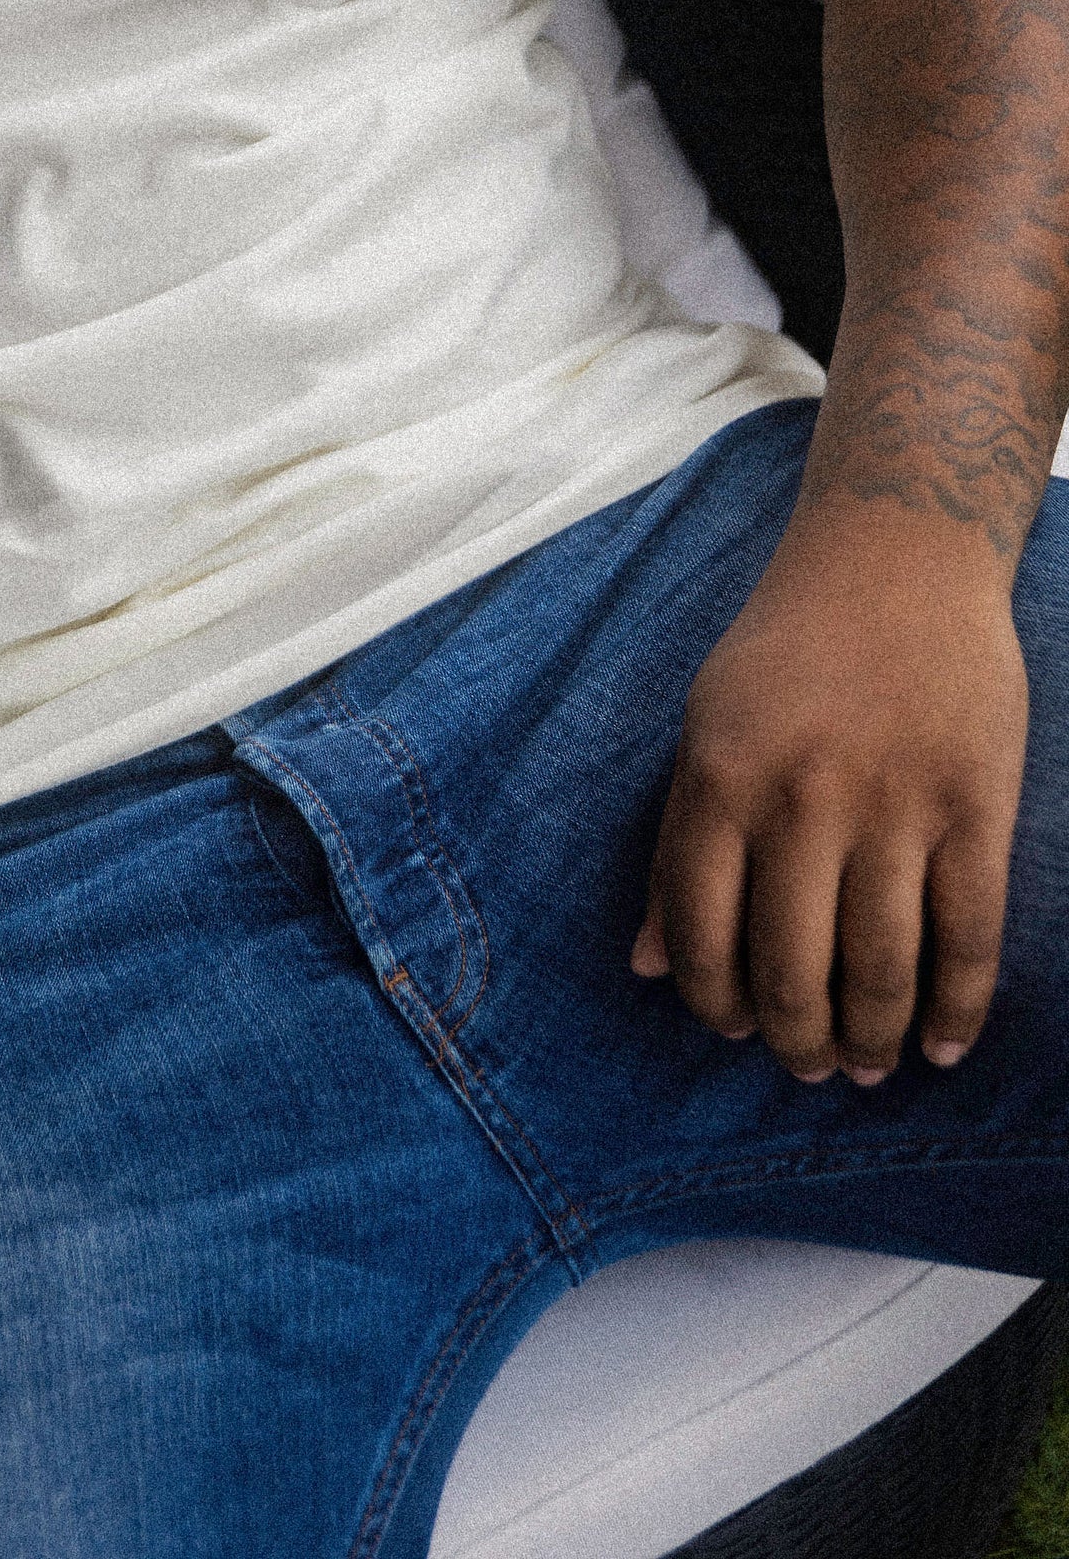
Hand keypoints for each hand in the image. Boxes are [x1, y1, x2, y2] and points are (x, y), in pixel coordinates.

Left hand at [631, 514, 1028, 1082]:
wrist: (896, 556)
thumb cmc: (789, 649)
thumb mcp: (705, 729)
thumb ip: (675, 846)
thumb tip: (647, 966)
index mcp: (720, 780)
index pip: (703, 933)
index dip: (716, 1003)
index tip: (733, 1030)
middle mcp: (801, 799)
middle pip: (793, 969)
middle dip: (798, 1041)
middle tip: (810, 1065)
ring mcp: (893, 804)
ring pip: (881, 968)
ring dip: (873, 1038)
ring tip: (869, 1063)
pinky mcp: (975, 804)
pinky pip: (969, 935)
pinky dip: (957, 1008)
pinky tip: (941, 1044)